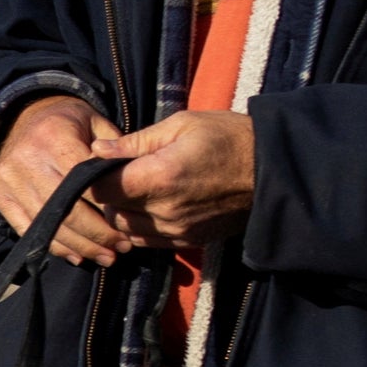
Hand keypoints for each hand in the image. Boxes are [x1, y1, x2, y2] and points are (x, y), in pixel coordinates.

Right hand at [0, 95, 145, 264]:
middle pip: (65, 209)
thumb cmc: (69, 123)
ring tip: (105, 256)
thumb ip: (115, 152)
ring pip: (48, 223)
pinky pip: (27, 228)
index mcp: (53, 136)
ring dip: (79, 246)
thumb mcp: (97, 124)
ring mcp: (8, 179)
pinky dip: (54, 246)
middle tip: (120, 248)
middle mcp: (27, 159)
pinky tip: (77, 255)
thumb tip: (132, 185)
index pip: (83, 183)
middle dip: (96, 234)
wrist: (22, 117)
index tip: (129, 228)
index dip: (107, 209)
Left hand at [96, 109, 255, 244]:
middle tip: (122, 175)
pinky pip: (147, 240)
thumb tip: (97, 151)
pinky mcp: (189, 241)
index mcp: (159, 177)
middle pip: (110, 212)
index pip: (99, 190)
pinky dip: (141, 226)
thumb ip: (134, 142)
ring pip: (126, 229)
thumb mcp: (181, 125)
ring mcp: (177, 230)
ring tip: (138, 190)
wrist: (274, 168)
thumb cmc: (228, 137)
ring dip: (124, 212)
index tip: (101, 166)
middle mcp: (165, 210)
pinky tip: (153, 206)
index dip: (93, 178)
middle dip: (108, 195)